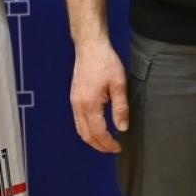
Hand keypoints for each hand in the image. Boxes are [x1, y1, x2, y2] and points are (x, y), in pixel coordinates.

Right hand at [69, 39, 128, 153]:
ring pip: (80, 129)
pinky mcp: (74, 97)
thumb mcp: (119, 84)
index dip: (108, 143)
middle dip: (99, 145)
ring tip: (106, 142)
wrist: (90, 47)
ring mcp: (74, 102)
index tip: (119, 147)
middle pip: (85, 135)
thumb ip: (120, 108)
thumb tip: (122, 128)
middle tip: (113, 149)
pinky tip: (98, 128)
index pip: (98, 132)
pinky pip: (78, 120)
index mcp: (89, 104)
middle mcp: (78, 105)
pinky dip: (87, 129)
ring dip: (92, 139)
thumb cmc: (106, 62)